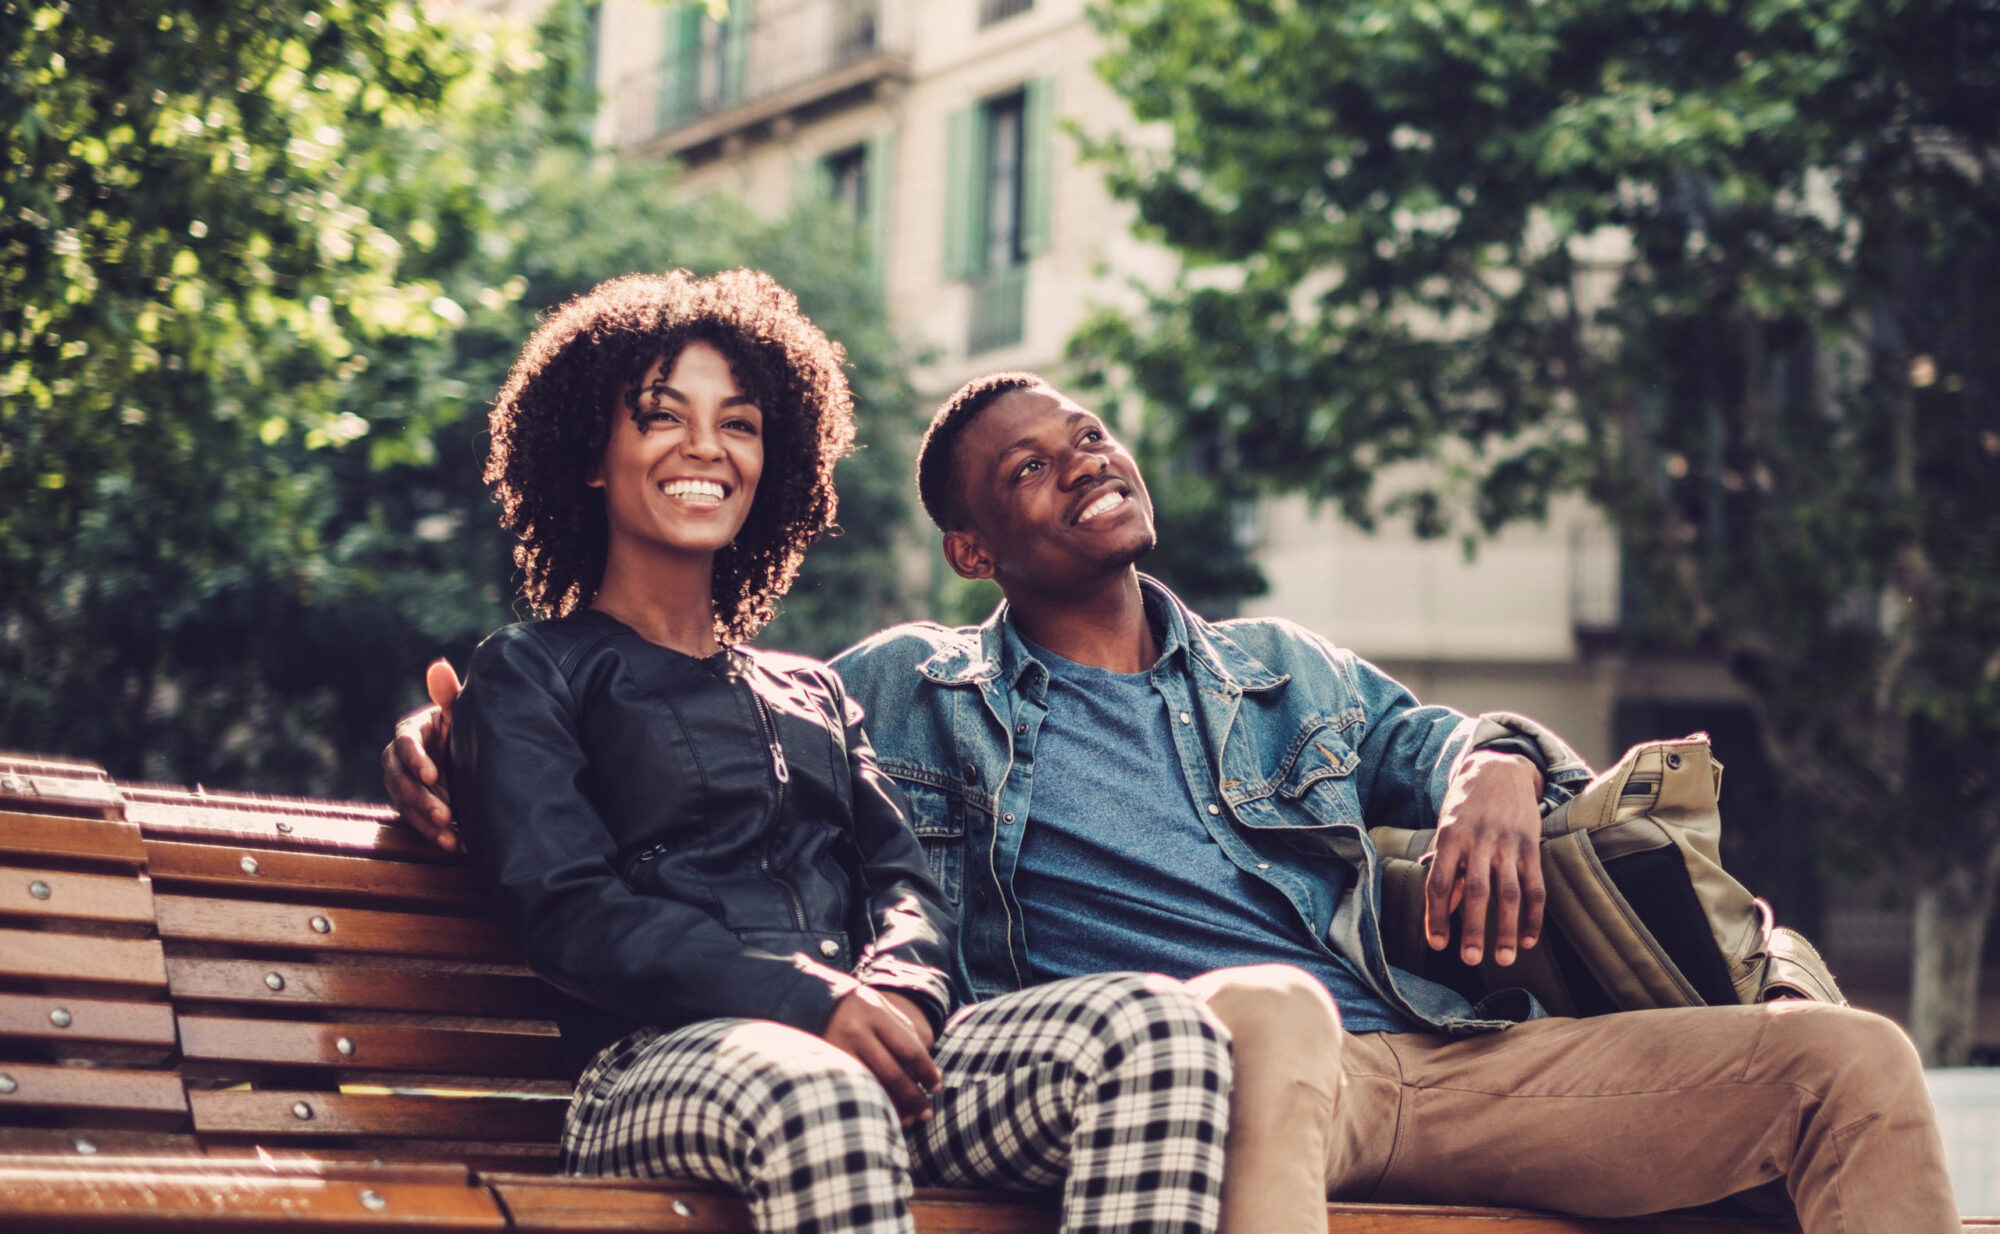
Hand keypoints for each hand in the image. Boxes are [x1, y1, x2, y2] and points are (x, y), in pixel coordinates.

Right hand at [381, 659, 462, 850]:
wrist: (472, 754)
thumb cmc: (464, 726)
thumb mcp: (459, 712)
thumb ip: (448, 694)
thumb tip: (439, 666)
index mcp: (411, 732)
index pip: (404, 744)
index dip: (416, 760)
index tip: (433, 775)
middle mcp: (400, 759)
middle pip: (399, 780)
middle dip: (420, 799)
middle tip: (445, 814)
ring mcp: (404, 785)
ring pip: (404, 805)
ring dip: (425, 823)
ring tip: (449, 836)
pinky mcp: (413, 806)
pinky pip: (416, 823)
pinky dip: (433, 835)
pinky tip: (454, 845)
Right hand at [822, 986, 939, 1126]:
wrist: (811, 1002)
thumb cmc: (858, 1008)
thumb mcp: (882, 1009)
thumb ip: (905, 1034)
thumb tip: (930, 1071)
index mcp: (875, 1014)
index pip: (910, 1050)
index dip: (927, 1072)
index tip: (936, 1088)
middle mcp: (855, 1031)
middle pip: (893, 1073)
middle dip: (914, 1097)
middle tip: (927, 1113)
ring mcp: (837, 1050)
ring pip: (873, 1087)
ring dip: (895, 1107)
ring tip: (910, 1120)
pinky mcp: (825, 1065)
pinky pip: (854, 1090)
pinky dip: (871, 1104)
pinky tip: (883, 1114)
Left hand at [1425, 750, 1544, 967]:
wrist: (1499, 769)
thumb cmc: (1466, 805)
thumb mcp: (1448, 829)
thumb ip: (1450, 867)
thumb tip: (1450, 907)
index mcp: (1450, 836)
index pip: (1439, 882)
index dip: (1437, 915)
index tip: (1437, 944)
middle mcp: (1479, 840)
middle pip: (1477, 891)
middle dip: (1474, 929)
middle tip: (1471, 960)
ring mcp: (1508, 843)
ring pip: (1509, 893)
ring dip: (1507, 929)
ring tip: (1505, 959)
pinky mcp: (1532, 845)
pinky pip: (1535, 885)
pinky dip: (1534, 915)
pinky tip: (1530, 939)